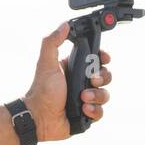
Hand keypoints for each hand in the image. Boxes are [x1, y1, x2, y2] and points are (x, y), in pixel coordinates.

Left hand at [22, 22, 112, 141]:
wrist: (39, 118)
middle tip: (92, 80)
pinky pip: (100, 112)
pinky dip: (94, 110)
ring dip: (97, 96)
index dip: (103, 58)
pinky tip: (84, 109)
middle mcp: (82, 83)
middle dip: (102, 78)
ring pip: (105, 94)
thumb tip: (64, 25)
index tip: (104, 58)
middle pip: (105, 76)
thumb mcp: (46, 63)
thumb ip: (52, 42)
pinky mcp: (87, 114)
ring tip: (83, 98)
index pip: (97, 60)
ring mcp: (86, 99)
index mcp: (74, 69)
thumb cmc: (41, 91)